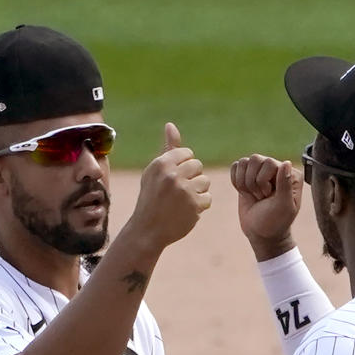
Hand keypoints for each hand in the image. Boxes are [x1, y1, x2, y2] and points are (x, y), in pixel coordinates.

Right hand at [128, 122, 211, 249]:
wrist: (147, 230)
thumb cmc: (152, 197)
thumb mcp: (155, 171)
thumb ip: (168, 149)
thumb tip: (171, 125)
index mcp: (162, 163)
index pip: (188, 154)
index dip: (183, 167)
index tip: (173, 180)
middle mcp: (173, 174)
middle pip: (198, 166)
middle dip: (192, 178)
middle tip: (178, 192)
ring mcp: (184, 190)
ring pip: (205, 182)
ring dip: (197, 192)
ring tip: (182, 201)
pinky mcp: (194, 206)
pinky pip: (207, 198)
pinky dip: (200, 206)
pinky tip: (186, 211)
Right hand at [230, 154, 302, 260]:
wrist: (261, 233)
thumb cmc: (275, 222)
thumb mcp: (283, 206)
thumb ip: (285, 184)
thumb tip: (286, 162)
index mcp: (290, 174)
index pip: (269, 162)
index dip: (263, 181)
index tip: (268, 197)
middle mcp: (277, 168)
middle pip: (255, 159)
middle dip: (253, 183)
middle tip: (261, 198)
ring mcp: (261, 170)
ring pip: (244, 162)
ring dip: (244, 182)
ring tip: (254, 196)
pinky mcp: (247, 175)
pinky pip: (235, 167)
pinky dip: (236, 181)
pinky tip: (244, 192)